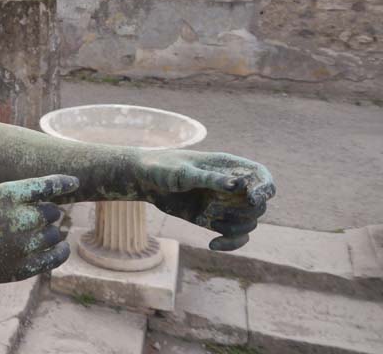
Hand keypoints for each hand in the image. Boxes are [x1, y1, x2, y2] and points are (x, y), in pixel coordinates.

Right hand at [0, 175, 78, 284]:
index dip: (63, 182)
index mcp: (7, 194)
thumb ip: (10, 198)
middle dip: (48, 211)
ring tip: (42, 231)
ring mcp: (22, 245)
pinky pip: (54, 257)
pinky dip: (60, 250)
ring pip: (54, 234)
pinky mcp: (21, 268)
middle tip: (39, 213)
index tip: (74, 182)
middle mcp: (19, 218)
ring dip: (51, 231)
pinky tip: (61, 247)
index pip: (47, 185)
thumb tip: (38, 202)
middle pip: (52, 212)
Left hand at [137, 149, 275, 250]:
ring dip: (236, 227)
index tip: (254, 198)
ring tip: (211, 220)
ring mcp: (225, 204)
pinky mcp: (215, 219)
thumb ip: (210, 179)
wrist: (145, 182)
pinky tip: (212, 245)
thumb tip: (239, 185)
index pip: (261, 176)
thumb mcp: (184, 173)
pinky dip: (230, 243)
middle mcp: (231, 186)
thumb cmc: (163, 168)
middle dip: (246, 211)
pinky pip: (236, 236)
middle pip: (259, 204)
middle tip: (219, 210)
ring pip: (249, 222)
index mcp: (228, 166)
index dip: (265, 188)